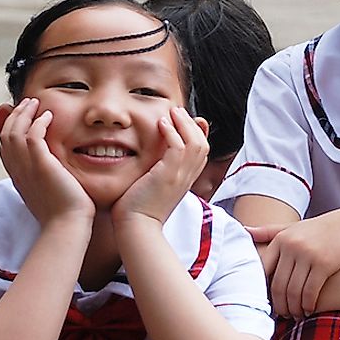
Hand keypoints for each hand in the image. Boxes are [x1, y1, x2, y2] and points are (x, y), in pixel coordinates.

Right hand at [0, 98, 94, 225]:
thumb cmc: (64, 215)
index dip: (8, 129)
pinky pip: (32, 136)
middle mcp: (18, 171)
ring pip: (14, 132)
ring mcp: (27, 168)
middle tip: (27, 103)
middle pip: (5, 135)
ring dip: (24, 114)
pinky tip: (49, 116)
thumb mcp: (49, 193)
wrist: (67, 226)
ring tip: (36, 103)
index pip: (4, 148)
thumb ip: (44, 178)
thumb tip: (50, 171)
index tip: (18, 116)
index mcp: (18, 178)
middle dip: (14, 116)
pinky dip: (37, 122)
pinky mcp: (41, 165)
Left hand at [112, 108, 207, 227]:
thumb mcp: (152, 187)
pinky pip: (179, 147)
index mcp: (185, 180)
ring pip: (195, 142)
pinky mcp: (168, 175)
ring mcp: (180, 176)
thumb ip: (157, 171)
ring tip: (172, 112)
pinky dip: (172, 132)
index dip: (196, 133)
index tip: (182, 121)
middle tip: (177, 111)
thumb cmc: (138, 210)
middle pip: (203, 144)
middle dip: (192, 124)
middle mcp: (187, 178)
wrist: (136, 227)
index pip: (201, 152)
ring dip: (184, 123)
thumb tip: (152, 161)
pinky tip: (161, 124)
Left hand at [247, 210, 339, 318]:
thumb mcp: (294, 227)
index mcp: (281, 239)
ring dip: (293, 308)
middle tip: (282, 315)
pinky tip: (308, 311)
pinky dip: (307, 305)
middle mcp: (291, 246)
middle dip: (278, 305)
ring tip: (295, 316)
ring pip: (293, 291)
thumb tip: (243, 230)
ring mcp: (308, 254)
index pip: (263, 271)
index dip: (262, 290)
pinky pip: (310, 292)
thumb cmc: (321, 230)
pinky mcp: (324, 264)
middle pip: (277, 285)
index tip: (266, 302)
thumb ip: (269, 231)